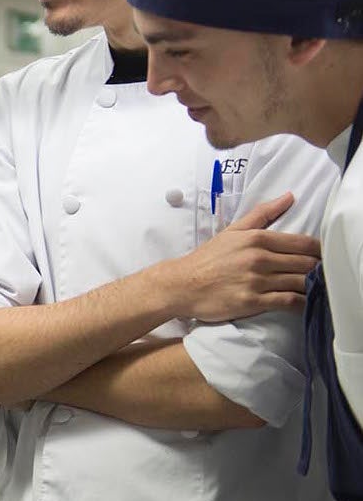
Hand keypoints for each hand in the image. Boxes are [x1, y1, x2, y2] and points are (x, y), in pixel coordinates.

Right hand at [162, 192, 319, 321]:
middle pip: (305, 263)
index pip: (302, 243)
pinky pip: (288, 301)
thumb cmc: (207, 259)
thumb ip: (262, 214)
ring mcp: (256, 281)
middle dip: (317, 269)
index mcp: (256, 239)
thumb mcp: (232, 232)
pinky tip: (303, 302)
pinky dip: (301, 302)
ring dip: (311, 286)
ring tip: (313, 287)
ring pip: (300, 282)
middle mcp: (259, 259)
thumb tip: (289, 197)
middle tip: (319, 273)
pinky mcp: (253, 301)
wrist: (181, 285)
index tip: (320, 256)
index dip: (318, 251)